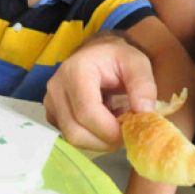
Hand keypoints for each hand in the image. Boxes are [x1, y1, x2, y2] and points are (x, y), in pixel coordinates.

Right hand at [44, 32, 157, 150]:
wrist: (97, 54)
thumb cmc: (117, 58)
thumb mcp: (137, 63)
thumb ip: (143, 85)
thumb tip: (144, 113)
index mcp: (76, 71)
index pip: (87, 112)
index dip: (109, 129)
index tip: (130, 131)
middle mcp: (57, 88)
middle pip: (76, 131)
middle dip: (105, 140)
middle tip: (125, 132)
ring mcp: (50, 102)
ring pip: (72, 138)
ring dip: (99, 140)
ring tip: (115, 123)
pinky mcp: (52, 114)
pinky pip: (69, 137)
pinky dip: (90, 138)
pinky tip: (102, 124)